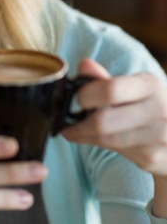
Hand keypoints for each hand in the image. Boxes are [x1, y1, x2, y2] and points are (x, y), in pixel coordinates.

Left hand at [62, 59, 166, 177]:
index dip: (85, 95)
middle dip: (78, 122)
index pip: (110, 90)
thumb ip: (107, 79)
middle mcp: (157, 110)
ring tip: (74, 131)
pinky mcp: (152, 158)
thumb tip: (84, 65)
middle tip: (66, 121)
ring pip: (106, 139)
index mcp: (150, 86)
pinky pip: (115, 151)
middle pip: (103, 121)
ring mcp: (157, 137)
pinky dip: (97, 145)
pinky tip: (92, 139)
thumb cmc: (152, 106)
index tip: (75, 98)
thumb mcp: (136, 87)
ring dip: (83, 136)